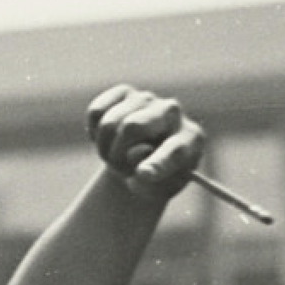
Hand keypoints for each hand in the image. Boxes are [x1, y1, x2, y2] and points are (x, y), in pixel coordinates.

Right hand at [87, 85, 206, 201]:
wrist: (142, 160)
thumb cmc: (154, 179)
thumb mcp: (156, 190)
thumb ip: (150, 182)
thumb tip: (137, 160)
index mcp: (191, 139)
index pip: (174, 150)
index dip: (157, 162)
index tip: (143, 175)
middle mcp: (172, 112)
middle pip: (131, 126)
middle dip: (116, 154)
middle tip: (117, 168)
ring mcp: (148, 99)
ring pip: (108, 124)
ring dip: (104, 148)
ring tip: (114, 157)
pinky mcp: (124, 93)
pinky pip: (96, 112)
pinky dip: (94, 132)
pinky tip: (107, 138)